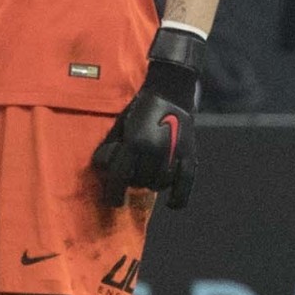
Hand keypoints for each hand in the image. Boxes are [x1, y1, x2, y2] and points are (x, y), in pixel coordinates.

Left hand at [92, 27, 204, 209]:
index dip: (114, 193)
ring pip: (159, 184)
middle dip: (133, 181)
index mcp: (134, 142)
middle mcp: (154, 151)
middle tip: (132, 174)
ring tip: (148, 175)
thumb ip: (112, 146)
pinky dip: (179, 197)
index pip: (120, 177)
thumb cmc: (140, 108)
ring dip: (151, 183)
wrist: (171, 91)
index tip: (114, 203)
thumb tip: (104, 168)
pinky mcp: (190, 155)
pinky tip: (172, 204)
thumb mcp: (120, 125)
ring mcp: (174, 154)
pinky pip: (186, 183)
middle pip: (139, 181)